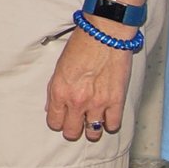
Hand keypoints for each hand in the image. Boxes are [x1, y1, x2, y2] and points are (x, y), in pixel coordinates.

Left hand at [45, 24, 133, 141]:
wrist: (105, 34)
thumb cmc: (82, 45)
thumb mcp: (59, 67)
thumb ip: (55, 90)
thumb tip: (52, 108)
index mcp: (60, 92)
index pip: (54, 123)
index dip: (58, 122)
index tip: (63, 118)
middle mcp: (77, 101)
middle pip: (72, 132)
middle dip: (73, 128)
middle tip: (77, 121)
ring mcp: (98, 103)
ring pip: (93, 133)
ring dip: (92, 129)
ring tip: (93, 120)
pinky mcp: (116, 101)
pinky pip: (113, 125)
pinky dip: (110, 123)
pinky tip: (108, 115)